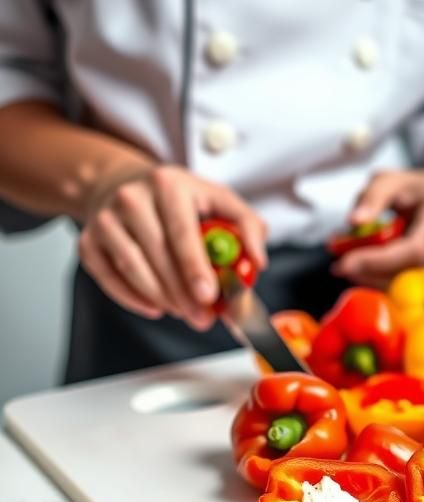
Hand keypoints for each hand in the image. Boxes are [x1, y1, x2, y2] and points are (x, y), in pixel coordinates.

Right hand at [79, 164, 267, 329]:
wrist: (125, 185)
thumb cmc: (181, 200)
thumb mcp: (219, 201)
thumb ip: (247, 227)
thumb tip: (257, 261)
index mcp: (168, 184)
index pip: (182, 231)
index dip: (195, 267)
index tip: (209, 295)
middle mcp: (131, 197)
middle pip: (157, 254)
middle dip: (183, 293)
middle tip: (203, 317)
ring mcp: (105, 219)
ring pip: (132, 268)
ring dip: (162, 298)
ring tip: (185, 312)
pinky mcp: (88, 241)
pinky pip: (109, 277)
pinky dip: (133, 298)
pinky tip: (156, 307)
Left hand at [333, 169, 423, 289]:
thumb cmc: (416, 191)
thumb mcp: (390, 180)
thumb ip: (371, 197)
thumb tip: (356, 222)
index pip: (417, 248)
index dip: (379, 262)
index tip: (346, 265)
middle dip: (383, 281)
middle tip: (351, 274)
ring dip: (395, 294)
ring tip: (367, 278)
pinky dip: (411, 299)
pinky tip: (389, 285)